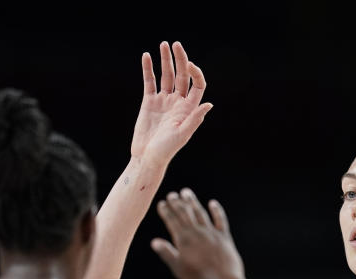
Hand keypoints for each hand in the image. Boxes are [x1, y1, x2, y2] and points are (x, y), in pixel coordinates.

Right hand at [130, 41, 212, 166]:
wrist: (147, 157)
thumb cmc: (166, 150)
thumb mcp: (182, 134)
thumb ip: (194, 119)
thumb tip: (209, 105)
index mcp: (189, 108)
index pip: (197, 85)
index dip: (196, 73)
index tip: (188, 65)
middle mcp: (178, 102)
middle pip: (182, 76)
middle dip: (180, 59)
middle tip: (176, 44)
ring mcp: (163, 101)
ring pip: (166, 76)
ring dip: (165, 60)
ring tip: (163, 44)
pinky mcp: (149, 102)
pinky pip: (149, 82)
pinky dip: (148, 69)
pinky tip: (147, 56)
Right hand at [151, 189, 243, 278]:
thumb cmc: (198, 278)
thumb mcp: (178, 268)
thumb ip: (167, 253)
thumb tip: (154, 242)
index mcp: (184, 239)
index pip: (172, 221)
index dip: (166, 211)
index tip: (161, 203)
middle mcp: (197, 232)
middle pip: (185, 214)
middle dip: (177, 203)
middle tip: (172, 195)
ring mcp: (211, 233)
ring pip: (200, 213)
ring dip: (192, 202)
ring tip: (186, 192)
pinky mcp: (224, 237)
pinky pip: (220, 220)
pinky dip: (216, 211)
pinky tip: (213, 203)